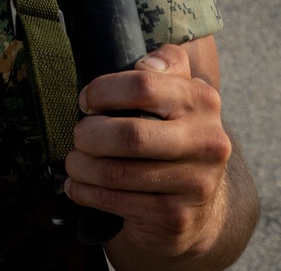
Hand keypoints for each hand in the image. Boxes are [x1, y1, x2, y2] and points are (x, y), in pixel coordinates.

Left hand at [64, 41, 232, 263]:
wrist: (196, 204)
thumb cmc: (171, 131)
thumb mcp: (175, 91)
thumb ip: (165, 64)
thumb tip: (146, 63)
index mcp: (202, 100)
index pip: (144, 84)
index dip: (104, 90)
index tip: (86, 101)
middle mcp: (207, 142)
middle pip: (130, 135)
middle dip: (90, 135)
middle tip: (79, 135)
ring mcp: (194, 184)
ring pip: (118, 172)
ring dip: (82, 166)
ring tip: (74, 161)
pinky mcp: (176, 218)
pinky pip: (118, 202)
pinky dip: (87, 193)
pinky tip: (78, 187)